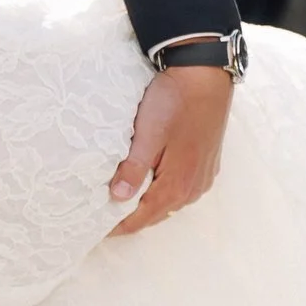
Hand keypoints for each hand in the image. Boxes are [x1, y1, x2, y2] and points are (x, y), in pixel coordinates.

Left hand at [109, 60, 234, 233]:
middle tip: (105, 216)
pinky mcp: (208, 163)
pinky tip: (153, 182)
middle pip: (157, 214)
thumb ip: (134, 169)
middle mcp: (194, 188)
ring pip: (171, 202)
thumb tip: (117, 198)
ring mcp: (204, 176)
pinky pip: (183, 188)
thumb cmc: (175, 102)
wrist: (206, 75)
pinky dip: (165, 192)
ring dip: (150, 205)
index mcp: (177, 185)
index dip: (118, 227)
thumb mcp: (148, 134)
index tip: (97, 230)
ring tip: (125, 200)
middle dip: (132, 218)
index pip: (142, 218)